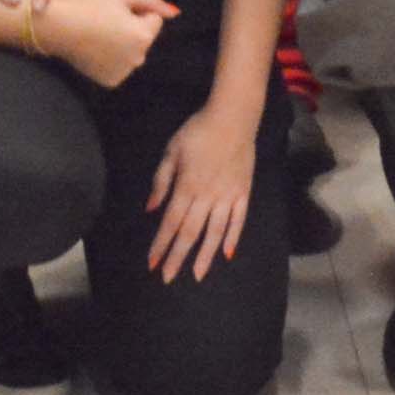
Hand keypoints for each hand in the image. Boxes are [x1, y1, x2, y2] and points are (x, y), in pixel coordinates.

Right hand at [34, 0, 173, 89]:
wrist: (60, 27)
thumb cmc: (92, 6)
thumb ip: (152, 1)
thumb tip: (175, 12)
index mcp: (144, 35)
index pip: (155, 21)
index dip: (138, 13)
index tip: (117, 12)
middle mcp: (139, 58)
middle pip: (145, 39)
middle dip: (133, 30)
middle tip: (107, 22)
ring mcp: (125, 72)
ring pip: (133, 53)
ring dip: (124, 45)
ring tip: (101, 35)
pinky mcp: (112, 81)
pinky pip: (121, 66)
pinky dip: (113, 59)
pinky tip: (97, 49)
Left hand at [144, 94, 259, 282]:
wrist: (233, 117)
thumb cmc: (197, 131)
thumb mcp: (171, 151)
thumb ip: (161, 181)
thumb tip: (151, 209)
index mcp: (187, 186)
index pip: (171, 222)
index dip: (161, 244)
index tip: (152, 263)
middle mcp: (207, 196)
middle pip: (191, 232)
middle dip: (178, 257)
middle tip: (168, 278)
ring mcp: (228, 196)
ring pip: (215, 232)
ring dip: (205, 255)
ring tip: (198, 275)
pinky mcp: (244, 192)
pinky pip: (238, 220)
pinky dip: (233, 238)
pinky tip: (227, 254)